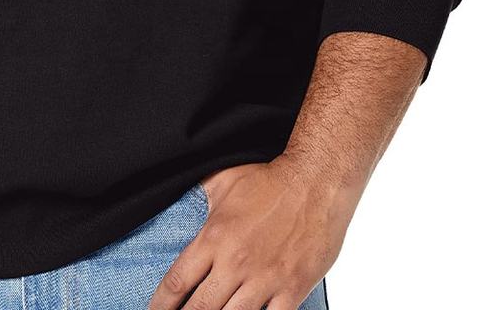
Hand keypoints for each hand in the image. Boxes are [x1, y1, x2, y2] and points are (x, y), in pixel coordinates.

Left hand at [148, 152, 360, 309]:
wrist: (315, 182)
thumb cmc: (270, 179)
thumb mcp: (224, 180)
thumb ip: (201, 197)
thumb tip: (183, 203)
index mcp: (214, 237)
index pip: (178, 281)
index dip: (161, 303)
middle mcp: (235, 262)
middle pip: (200, 308)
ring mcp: (264, 279)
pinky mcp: (292, 289)